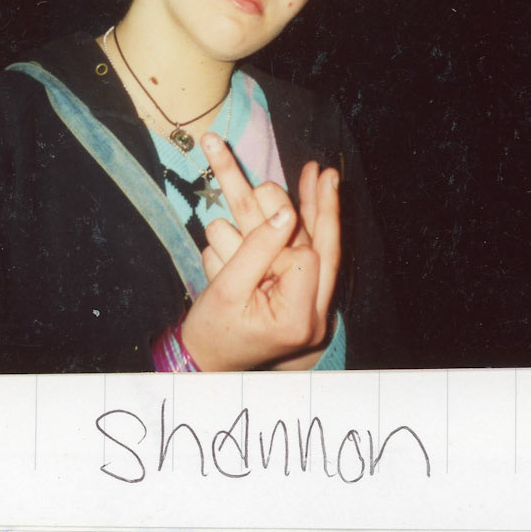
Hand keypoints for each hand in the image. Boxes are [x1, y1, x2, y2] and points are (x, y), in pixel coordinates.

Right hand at [195, 134, 338, 369]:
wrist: (205, 361)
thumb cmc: (211, 330)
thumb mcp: (226, 288)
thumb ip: (257, 249)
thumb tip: (285, 212)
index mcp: (298, 319)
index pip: (305, 258)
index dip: (279, 240)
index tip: (251, 241)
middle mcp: (314, 315)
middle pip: (326, 249)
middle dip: (321, 208)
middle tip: (323, 170)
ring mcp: (312, 308)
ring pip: (321, 248)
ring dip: (315, 212)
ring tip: (319, 173)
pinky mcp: (302, 298)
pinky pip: (311, 254)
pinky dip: (307, 226)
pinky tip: (308, 198)